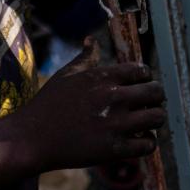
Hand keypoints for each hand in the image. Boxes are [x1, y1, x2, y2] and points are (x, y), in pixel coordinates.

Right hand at [18, 39, 165, 170]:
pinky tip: (138, 140)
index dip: (145, 77)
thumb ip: (85, 58)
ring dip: (155, 119)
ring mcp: (115, 125)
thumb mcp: (65, 75)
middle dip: (155, 96)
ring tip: (146, 122)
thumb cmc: (48, 104)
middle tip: (149, 103)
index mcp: (102, 77)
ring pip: (157, 118)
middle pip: (155, 92)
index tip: (140, 84)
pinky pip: (148, 145)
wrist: (32, 138)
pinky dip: (148, 142)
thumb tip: (91, 40)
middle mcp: (113, 98)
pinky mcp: (114, 150)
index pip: (142, 70)